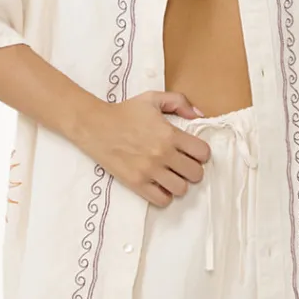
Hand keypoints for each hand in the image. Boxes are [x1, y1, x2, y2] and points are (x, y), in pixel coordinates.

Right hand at [78, 90, 211, 206]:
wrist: (96, 126)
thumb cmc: (126, 111)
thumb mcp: (153, 98)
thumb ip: (180, 102)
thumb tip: (199, 116)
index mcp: (170, 134)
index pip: (202, 153)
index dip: (201, 153)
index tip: (193, 151)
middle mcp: (162, 154)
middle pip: (195, 174)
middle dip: (193, 169)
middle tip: (182, 164)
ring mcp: (149, 171)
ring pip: (181, 189)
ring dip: (179, 183)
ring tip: (171, 175)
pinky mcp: (136, 183)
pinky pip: (162, 200)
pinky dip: (164, 194)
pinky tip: (159, 184)